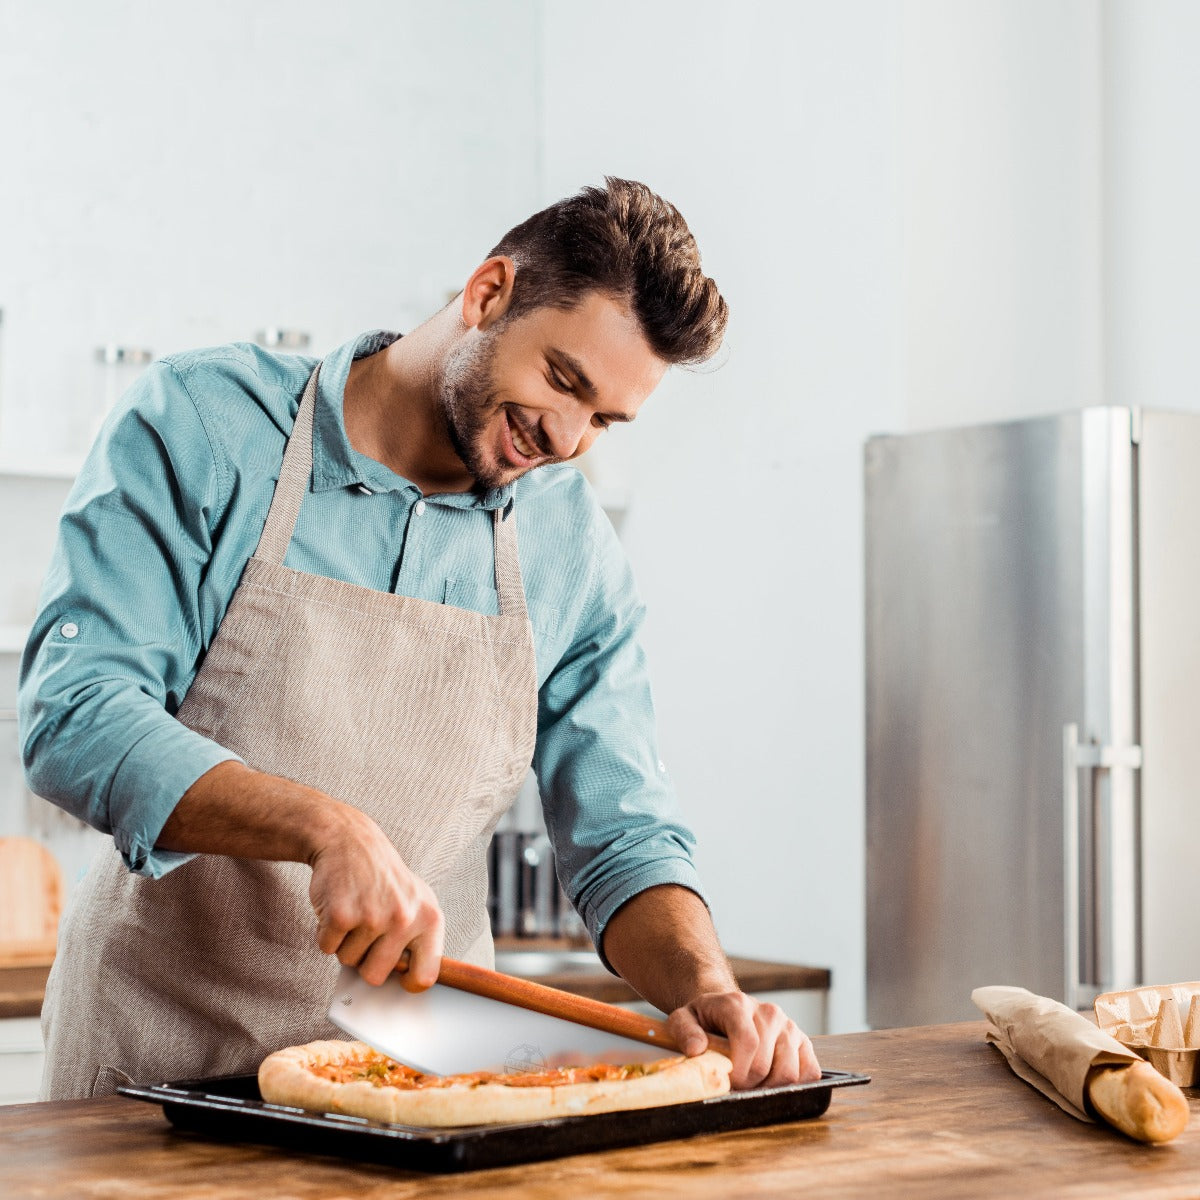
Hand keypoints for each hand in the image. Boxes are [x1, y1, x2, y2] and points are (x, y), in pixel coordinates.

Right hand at [307, 804, 443, 988]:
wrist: (351, 842)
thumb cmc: (384, 879)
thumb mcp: (416, 901)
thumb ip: (417, 939)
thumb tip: (410, 984)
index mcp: (430, 919)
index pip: (426, 976)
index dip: (408, 984)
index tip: (400, 980)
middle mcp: (404, 919)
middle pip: (376, 976)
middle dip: (365, 960)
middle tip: (367, 931)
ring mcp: (372, 918)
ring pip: (349, 962)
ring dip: (345, 943)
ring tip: (355, 912)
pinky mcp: (341, 916)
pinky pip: (327, 948)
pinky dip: (327, 934)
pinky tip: (338, 908)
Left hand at [666, 990, 820, 1088]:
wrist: (725, 1011)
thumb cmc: (704, 1020)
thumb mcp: (682, 1020)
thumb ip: (684, 1031)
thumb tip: (697, 1049)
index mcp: (738, 1004)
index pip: (748, 1043)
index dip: (738, 1072)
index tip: (727, 1082)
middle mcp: (768, 1012)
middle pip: (766, 1064)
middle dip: (748, 1084)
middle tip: (735, 1085)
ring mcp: (789, 1026)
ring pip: (790, 1072)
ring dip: (769, 1087)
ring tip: (752, 1083)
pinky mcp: (803, 1041)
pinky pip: (810, 1071)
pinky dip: (794, 1085)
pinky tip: (773, 1081)